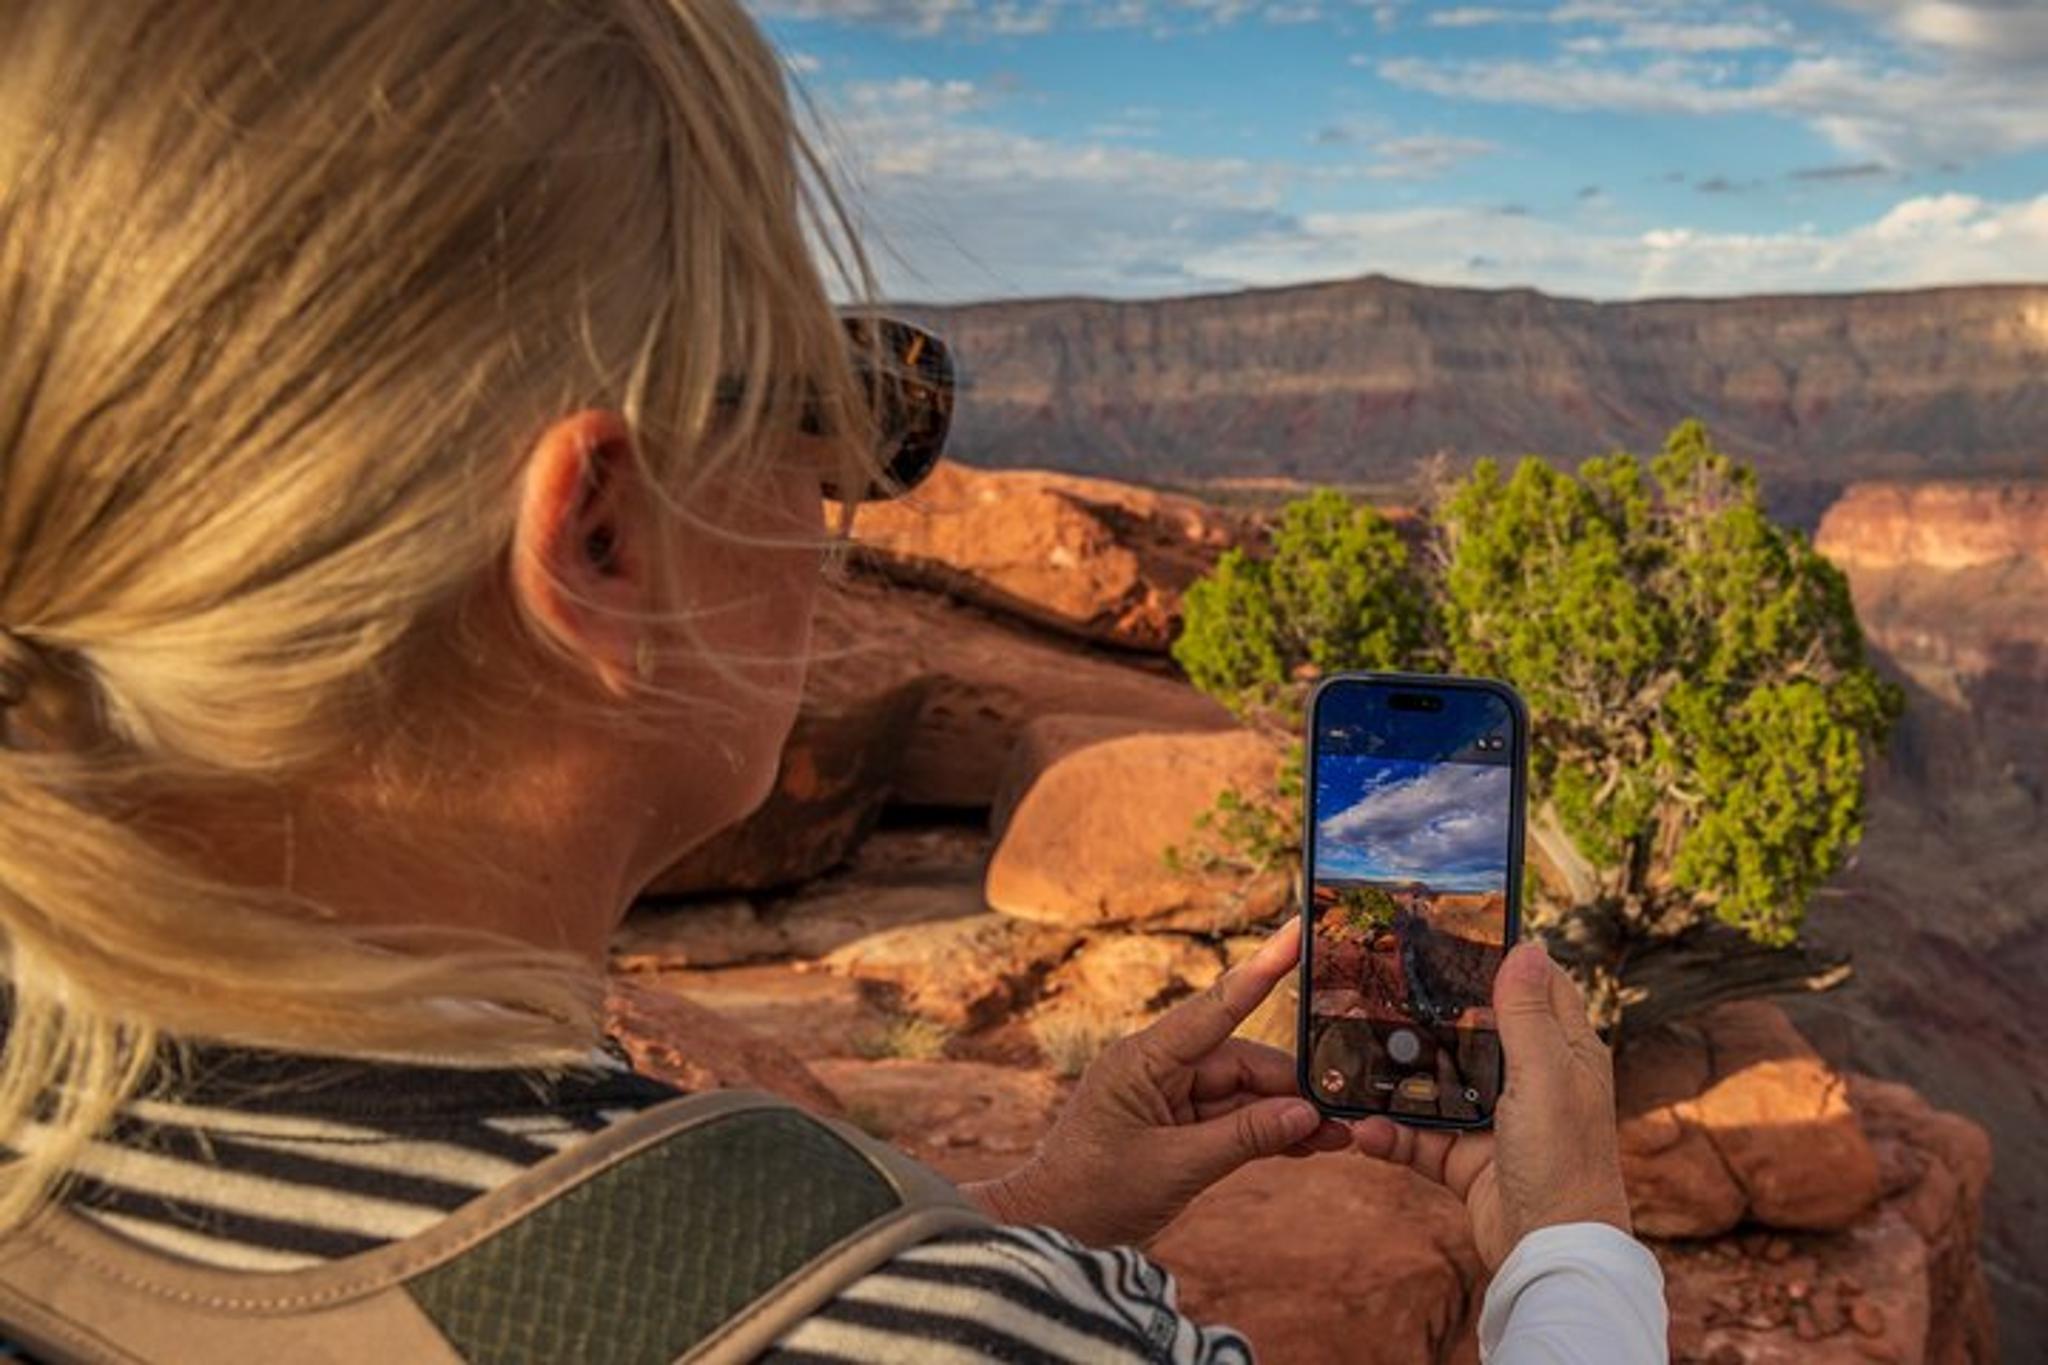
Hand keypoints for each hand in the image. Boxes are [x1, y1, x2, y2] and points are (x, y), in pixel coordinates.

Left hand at [963, 918, 1350, 1247]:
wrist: (1053, 1229)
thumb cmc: (1094, 1193)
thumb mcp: (1175, 1166)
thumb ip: (1243, 1138)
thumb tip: (1305, 1114)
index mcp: (1145, 1058)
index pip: (1215, 1006)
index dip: (1262, 969)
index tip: (1297, 932)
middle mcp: (1159, 1067)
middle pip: (1241, 1061)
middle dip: (1292, 1088)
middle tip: (1341, 1115)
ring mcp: (1169, 1096)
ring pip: (1242, 1093)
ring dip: (1285, 1115)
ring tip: (1336, 1137)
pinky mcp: (1177, 1127)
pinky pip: (1231, 1119)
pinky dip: (1266, 1132)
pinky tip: (1307, 1145)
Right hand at [1350, 941, 1632, 1271]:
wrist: (1548, 1255)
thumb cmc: (1564, 1162)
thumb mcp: (1544, 1076)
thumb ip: (1527, 1014)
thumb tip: (1525, 946)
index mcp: (1562, 1051)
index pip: (1536, 986)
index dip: (1502, 958)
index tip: (1453, 931)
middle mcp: (1529, 1079)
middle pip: (1472, 1029)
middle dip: (1428, 1014)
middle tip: (1380, 988)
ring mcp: (1493, 1119)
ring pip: (1435, 1081)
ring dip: (1396, 1079)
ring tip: (1354, 1065)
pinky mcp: (1464, 1157)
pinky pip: (1417, 1135)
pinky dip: (1388, 1133)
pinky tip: (1362, 1130)